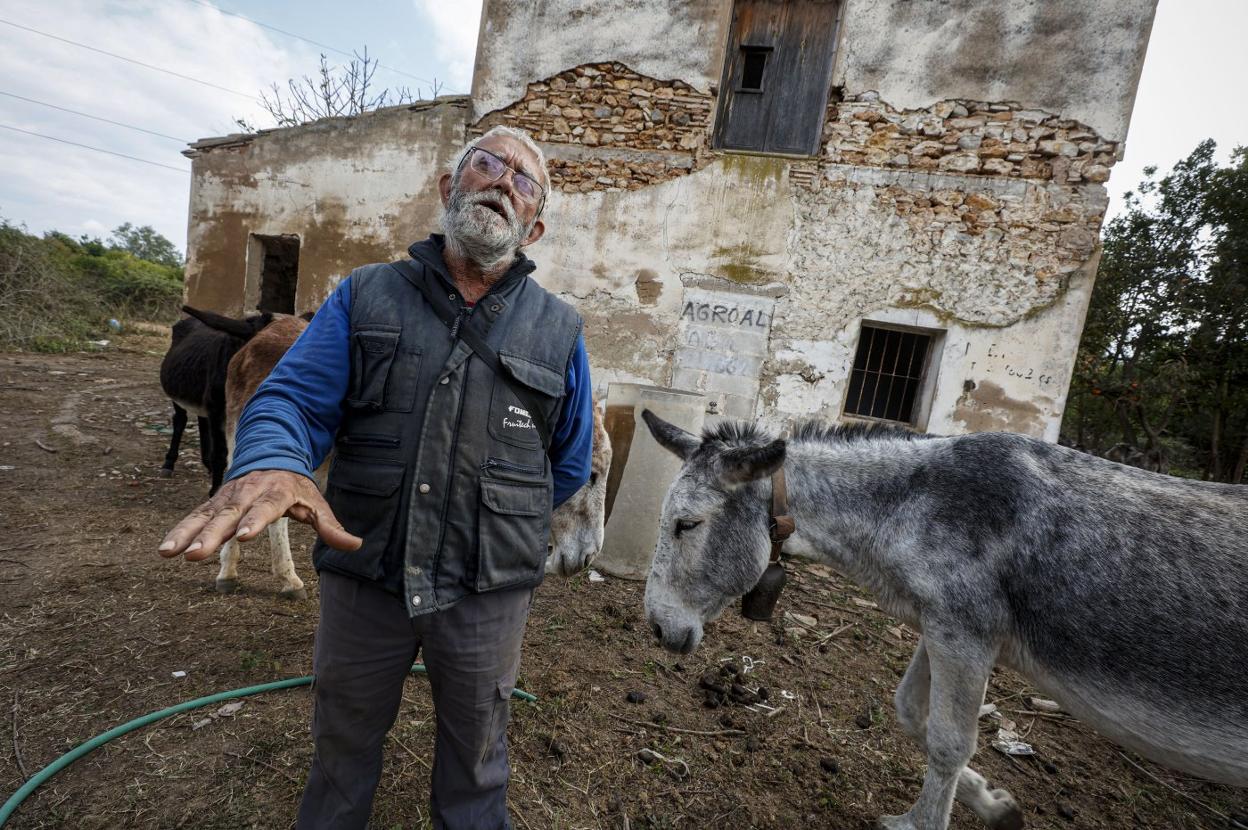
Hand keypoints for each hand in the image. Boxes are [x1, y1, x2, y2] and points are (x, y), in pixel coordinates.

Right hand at [157, 469, 361, 561]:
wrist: (270, 454)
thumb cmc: (295, 485)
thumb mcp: (317, 502)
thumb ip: (331, 526)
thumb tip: (355, 546)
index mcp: (276, 492)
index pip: (265, 508)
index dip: (255, 521)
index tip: (244, 537)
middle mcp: (248, 493)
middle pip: (229, 515)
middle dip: (213, 535)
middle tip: (196, 553)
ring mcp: (227, 497)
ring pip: (205, 515)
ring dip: (187, 533)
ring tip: (169, 553)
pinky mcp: (214, 502)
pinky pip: (194, 516)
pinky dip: (179, 530)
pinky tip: (164, 550)